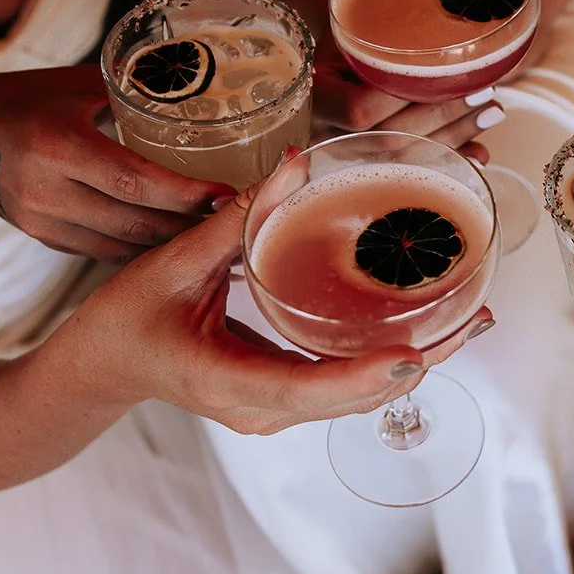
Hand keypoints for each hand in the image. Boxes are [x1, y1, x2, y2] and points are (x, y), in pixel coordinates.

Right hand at [0, 64, 236, 260]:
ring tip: (215, 233)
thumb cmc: (22, 98)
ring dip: (171, 242)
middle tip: (237, 218)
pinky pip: (104, 250)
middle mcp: (46, 191)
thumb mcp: (76, 85)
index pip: (134, 181)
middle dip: (190, 224)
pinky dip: (142, 246)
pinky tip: (174, 239)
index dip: (185, 194)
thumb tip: (199, 79)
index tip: (227, 195)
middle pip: (135, 221)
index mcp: (57, 146)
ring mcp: (41, 221)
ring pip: (123, 244)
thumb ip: (132, 90)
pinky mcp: (42, 238)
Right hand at [73, 175, 493, 434]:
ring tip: (469, 321)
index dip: (361, 378)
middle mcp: (256, 409)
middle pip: (350, 399)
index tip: (412, 356)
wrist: (98, 368)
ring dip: (413, 364)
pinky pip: (342, 388)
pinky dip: (385, 363)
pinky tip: (422, 330)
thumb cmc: (123, 319)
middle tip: (475, 319)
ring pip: (354, 399)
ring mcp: (271, 411)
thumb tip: (295, 162)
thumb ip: (236, 219)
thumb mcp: (171, 265)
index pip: (305, 390)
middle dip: (417, 362)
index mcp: (225, 382)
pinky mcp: (280, 399)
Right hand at [312, 60, 503, 155]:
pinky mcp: (371, 167)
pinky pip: (414, 169)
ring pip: (407, 157)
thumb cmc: (349, 42)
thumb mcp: (356, 36)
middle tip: (484, 93)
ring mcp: (349, 157)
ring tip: (491, 113)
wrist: (330, 64)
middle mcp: (329, 137)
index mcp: (317, 101)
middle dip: (444, 115)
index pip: (359, 110)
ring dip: (456, 135)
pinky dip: (451, 159)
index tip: (446, 75)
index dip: (404, 98)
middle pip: (391, 137)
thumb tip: (443, 62)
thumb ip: (387, 50)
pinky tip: (479, 153)